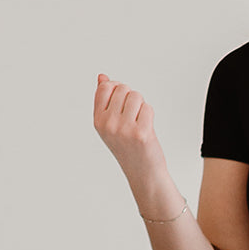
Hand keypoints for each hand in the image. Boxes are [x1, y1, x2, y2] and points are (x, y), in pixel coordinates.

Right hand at [92, 74, 167, 190]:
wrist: (143, 172)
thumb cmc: (129, 148)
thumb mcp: (111, 124)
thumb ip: (105, 100)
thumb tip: (102, 77)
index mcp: (98, 121)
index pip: (105, 87)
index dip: (117, 89)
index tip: (122, 103)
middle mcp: (108, 124)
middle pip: (123, 89)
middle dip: (131, 99)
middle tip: (133, 117)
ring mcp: (124, 129)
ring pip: (136, 96)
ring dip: (141, 106)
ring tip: (139, 123)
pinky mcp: (141, 133)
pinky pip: (148, 108)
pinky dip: (150, 115)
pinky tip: (146, 129)